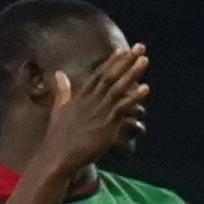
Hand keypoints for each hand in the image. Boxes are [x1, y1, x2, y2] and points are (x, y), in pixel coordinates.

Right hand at [33, 44, 150, 183]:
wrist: (57, 155)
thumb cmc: (58, 136)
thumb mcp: (58, 109)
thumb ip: (62, 91)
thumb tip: (59, 73)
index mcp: (80, 97)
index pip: (98, 74)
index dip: (111, 62)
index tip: (123, 50)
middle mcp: (90, 100)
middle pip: (110, 76)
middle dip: (126, 61)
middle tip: (140, 47)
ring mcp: (99, 111)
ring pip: (118, 88)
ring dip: (132, 73)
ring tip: (145, 60)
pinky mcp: (106, 123)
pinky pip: (122, 107)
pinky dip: (134, 97)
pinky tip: (145, 88)